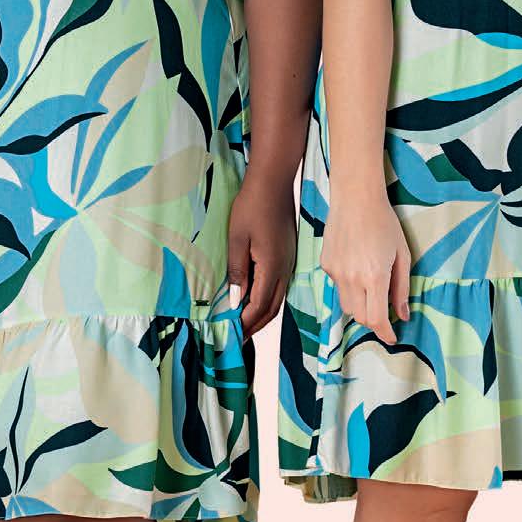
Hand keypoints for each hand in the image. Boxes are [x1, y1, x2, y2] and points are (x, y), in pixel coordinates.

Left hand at [226, 168, 296, 336]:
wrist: (273, 183)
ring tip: (246, 324)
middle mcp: (285, 269)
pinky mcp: (288, 256)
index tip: (233, 335)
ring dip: (262, 314)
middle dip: (256, 325)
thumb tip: (237, 299)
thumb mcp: (237, 239)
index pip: (259, 305)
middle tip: (239, 337)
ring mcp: (289, 263)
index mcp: (272, 267)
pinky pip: (279, 286)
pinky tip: (255, 300)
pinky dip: (267, 299)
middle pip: (272, 308)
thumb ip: (238, 270)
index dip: (246, 323)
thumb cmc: (252, 207)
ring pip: (278, 298)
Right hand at [320, 188, 410, 346]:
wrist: (356, 198)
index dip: (385, 332)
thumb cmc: (384, 223)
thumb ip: (401, 288)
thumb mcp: (402, 255)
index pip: (376, 318)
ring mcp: (335, 272)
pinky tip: (357, 267)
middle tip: (385, 313)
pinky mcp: (326, 265)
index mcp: (374, 276)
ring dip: (360, 306)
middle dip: (374, 321)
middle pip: (360, 316)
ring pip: (346, 305)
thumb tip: (402, 314)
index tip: (392, 337)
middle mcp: (352, 277)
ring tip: (371, 289)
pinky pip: (338, 286)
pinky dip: (350, 287)